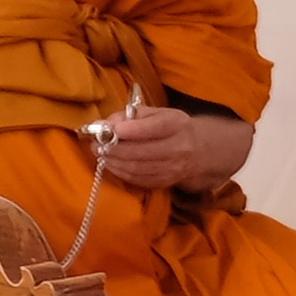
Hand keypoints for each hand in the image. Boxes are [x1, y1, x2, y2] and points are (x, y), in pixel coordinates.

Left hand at [89, 105, 249, 194]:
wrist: (198, 150)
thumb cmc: (171, 127)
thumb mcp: (156, 113)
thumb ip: (130, 115)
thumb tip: (106, 124)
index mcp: (177, 125)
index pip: (155, 128)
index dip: (132, 130)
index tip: (111, 129)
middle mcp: (179, 148)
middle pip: (143, 152)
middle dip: (115, 149)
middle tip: (97, 144)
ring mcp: (173, 168)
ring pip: (138, 168)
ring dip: (114, 162)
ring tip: (101, 154)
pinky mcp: (165, 182)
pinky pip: (139, 180)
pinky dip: (121, 172)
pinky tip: (112, 164)